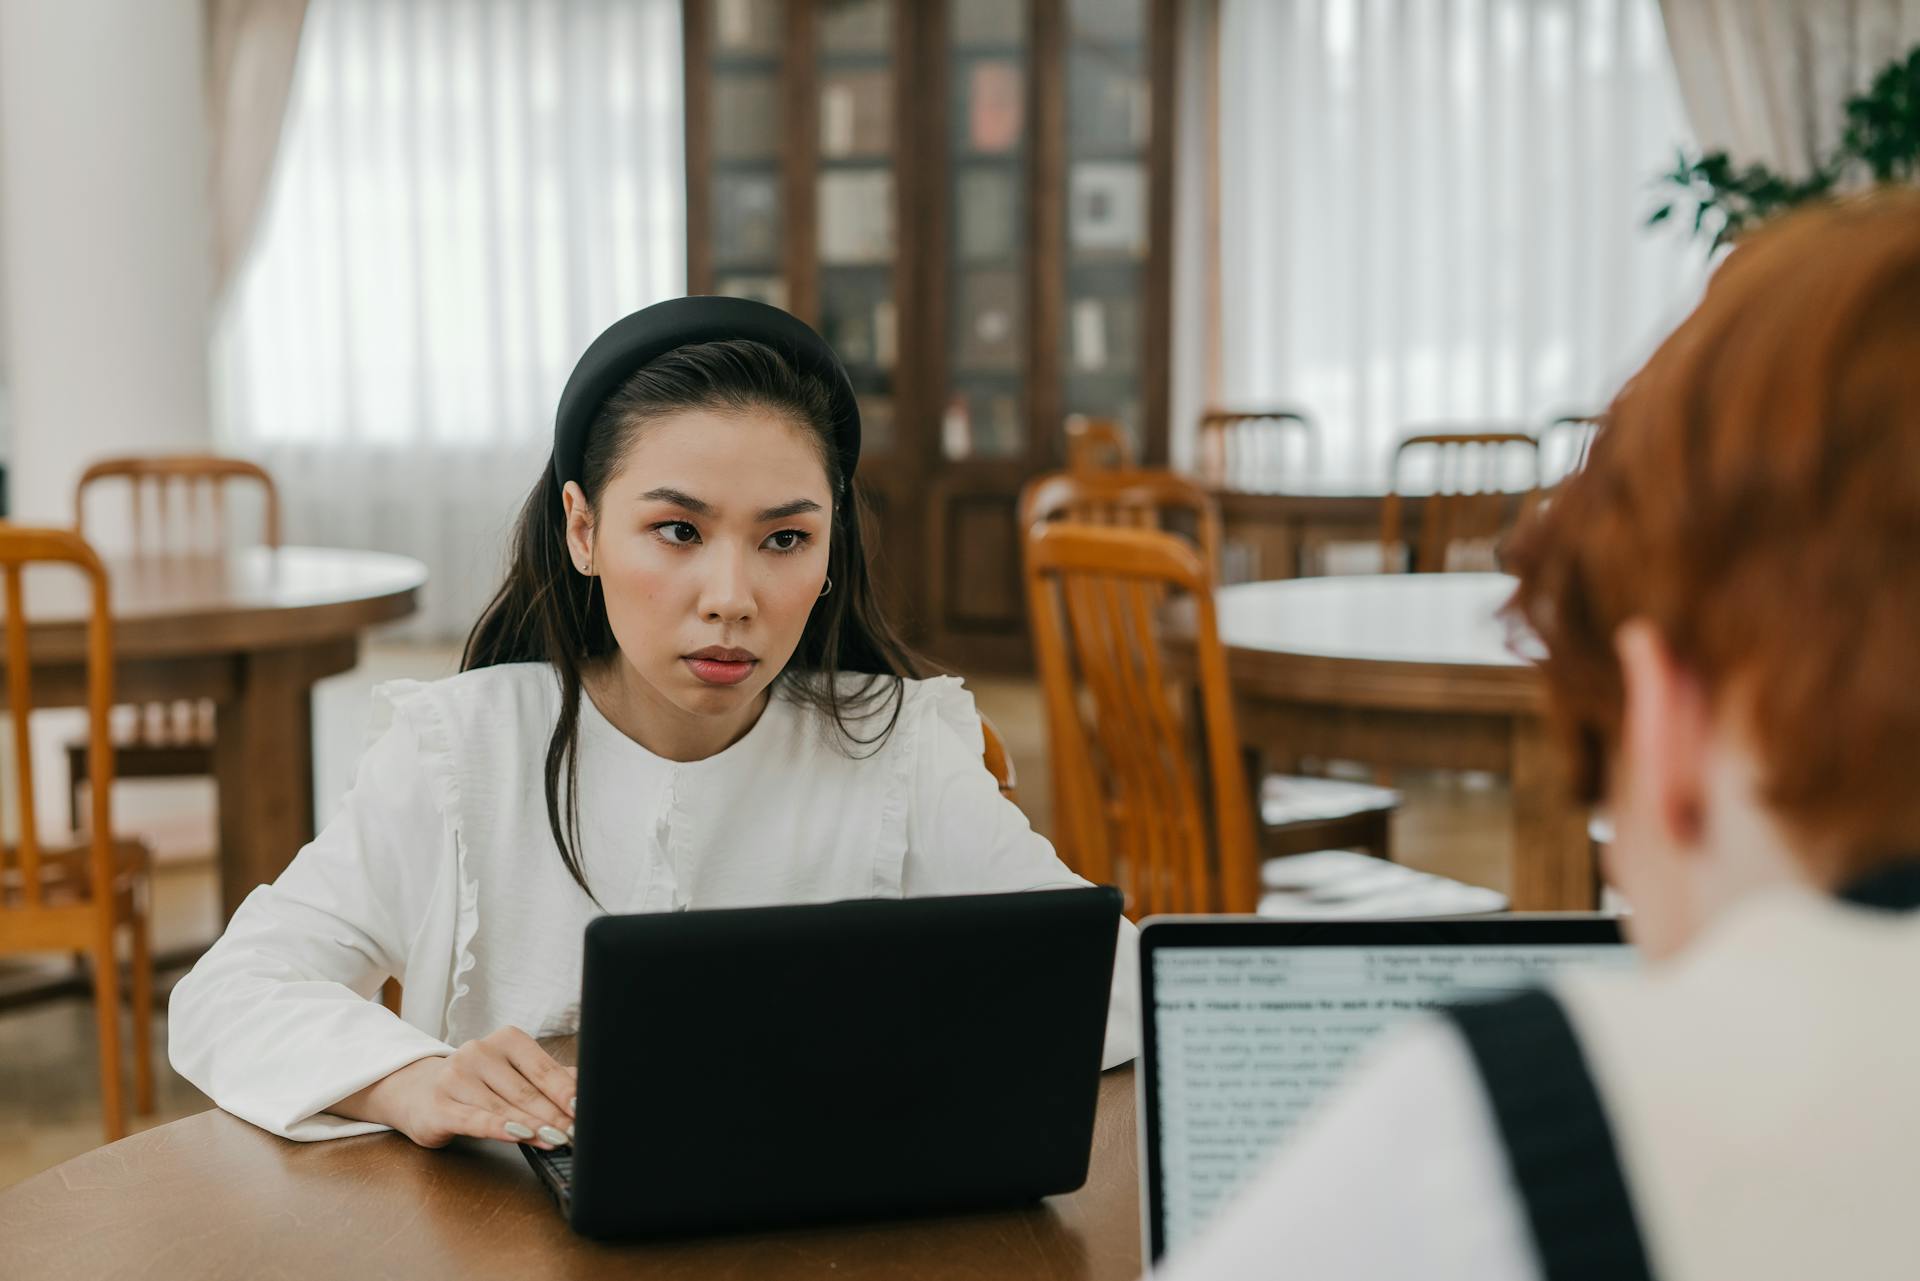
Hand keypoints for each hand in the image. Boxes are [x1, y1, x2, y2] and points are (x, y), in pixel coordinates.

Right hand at [352, 1027, 578, 1149]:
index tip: (586, 1111)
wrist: (417, 1091)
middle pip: (526, 1091)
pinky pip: (476, 1120)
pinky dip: (501, 1129)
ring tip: (558, 1139)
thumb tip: (587, 1089)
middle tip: (577, 1133)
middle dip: (555, 1115)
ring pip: (504, 1108)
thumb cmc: (477, 1084)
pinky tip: (522, 1137)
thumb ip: (547, 1079)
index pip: (543, 1068)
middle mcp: (478, 1053)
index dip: (567, 1092)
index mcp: (505, 1040)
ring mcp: (456, 1078)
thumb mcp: (512, 1074)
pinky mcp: (439, 1106)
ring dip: (534, 1127)